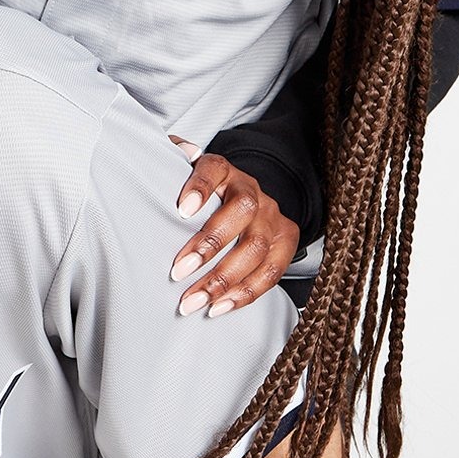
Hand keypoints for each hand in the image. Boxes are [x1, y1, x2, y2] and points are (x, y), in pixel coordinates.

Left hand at [167, 141, 300, 317]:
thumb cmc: (203, 197)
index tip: (181, 210)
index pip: (214, 169)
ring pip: (256, 247)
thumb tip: (178, 150)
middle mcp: (252, 190)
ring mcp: (272, 217)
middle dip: (210, 245)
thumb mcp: (183, 175)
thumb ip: (173, 160)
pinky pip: (272, 272)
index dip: (200, 186)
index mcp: (224, 171)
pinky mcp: (285, 242)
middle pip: (241, 211)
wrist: (243, 203)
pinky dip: (245, 294)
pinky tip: (219, 307)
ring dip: (224, 279)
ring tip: (194, 301)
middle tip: (178, 272)